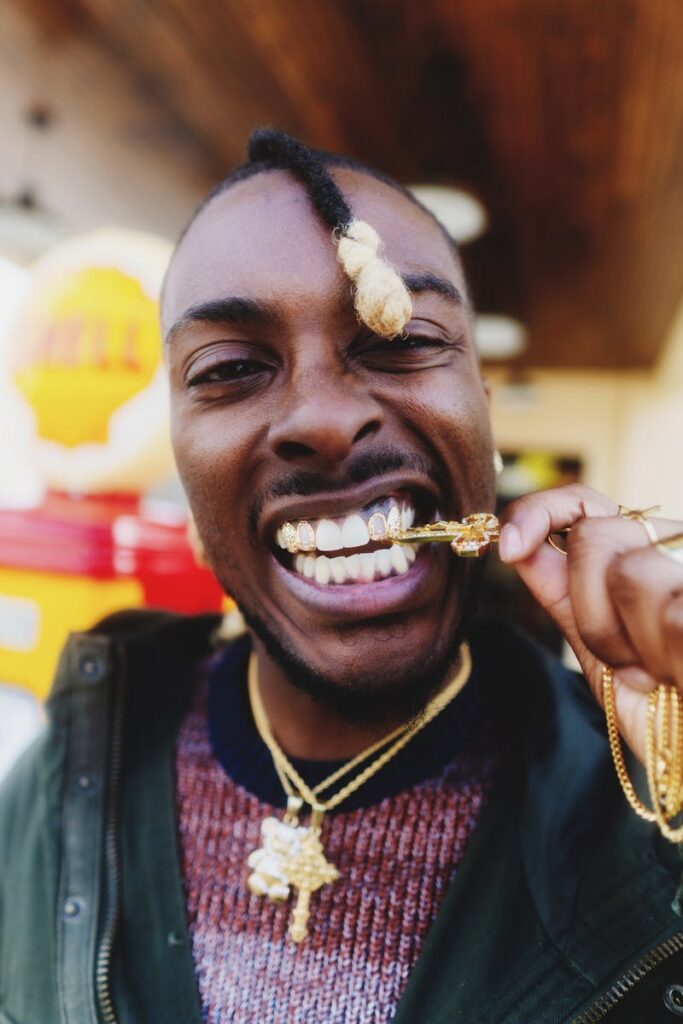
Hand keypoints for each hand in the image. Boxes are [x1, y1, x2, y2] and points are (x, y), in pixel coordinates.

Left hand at [499, 484, 682, 765]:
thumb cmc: (664, 710)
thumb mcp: (601, 651)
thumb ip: (564, 595)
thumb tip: (517, 547)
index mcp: (647, 552)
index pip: (585, 504)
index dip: (538, 514)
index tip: (508, 549)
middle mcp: (680, 547)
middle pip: (595, 539)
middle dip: (589, 610)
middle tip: (624, 660)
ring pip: (630, 574)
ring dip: (629, 643)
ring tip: (660, 673)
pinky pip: (671, 614)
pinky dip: (665, 658)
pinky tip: (682, 678)